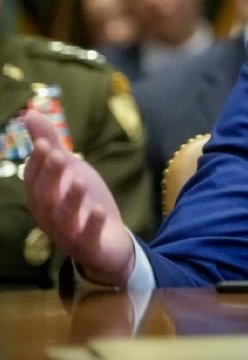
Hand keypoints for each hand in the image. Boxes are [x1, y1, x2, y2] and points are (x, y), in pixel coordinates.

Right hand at [23, 111, 135, 286]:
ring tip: (80, 180)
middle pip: (46, 197)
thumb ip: (50, 145)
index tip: (45, 143)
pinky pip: (88, 237)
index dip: (38, 163)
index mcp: (42, 198)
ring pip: (64, 218)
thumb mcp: (68, 169)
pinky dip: (92, 225)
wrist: (106, 241)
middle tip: (59, 155)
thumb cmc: (81, 201)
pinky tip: (99, 210)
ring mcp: (68, 233)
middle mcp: (50, 217)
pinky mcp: (90, 246)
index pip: (35, 180)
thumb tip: (29, 114)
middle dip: (51, 176)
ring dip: (71, 199)